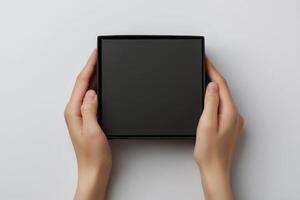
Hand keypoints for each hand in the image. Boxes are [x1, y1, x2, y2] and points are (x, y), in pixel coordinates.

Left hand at [64, 49, 111, 199]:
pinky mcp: (87, 119)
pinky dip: (95, 88)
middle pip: (82, 84)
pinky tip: (100, 85)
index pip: (81, 84)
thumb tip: (92, 92)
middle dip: (90, 68)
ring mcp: (80, 115)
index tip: (95, 55)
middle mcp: (74, 112)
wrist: (94, 170)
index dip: (89, 67)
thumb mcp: (93, 130)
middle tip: (98, 56)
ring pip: (86, 90)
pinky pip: (90, 98)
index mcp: (74, 112)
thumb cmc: (93, 155)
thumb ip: (90, 109)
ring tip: (99, 66)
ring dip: (92, 77)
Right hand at [194, 58, 243, 199]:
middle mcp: (234, 115)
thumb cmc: (209, 151)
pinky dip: (216, 97)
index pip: (221, 86)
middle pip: (224, 90)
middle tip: (204, 66)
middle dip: (213, 76)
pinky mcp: (229, 125)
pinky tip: (210, 96)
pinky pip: (223, 105)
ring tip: (205, 77)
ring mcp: (233, 120)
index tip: (205, 61)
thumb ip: (210, 103)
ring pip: (223, 97)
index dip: (213, 71)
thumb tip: (212, 86)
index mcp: (230, 113)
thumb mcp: (206, 124)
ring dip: (214, 86)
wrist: (214, 169)